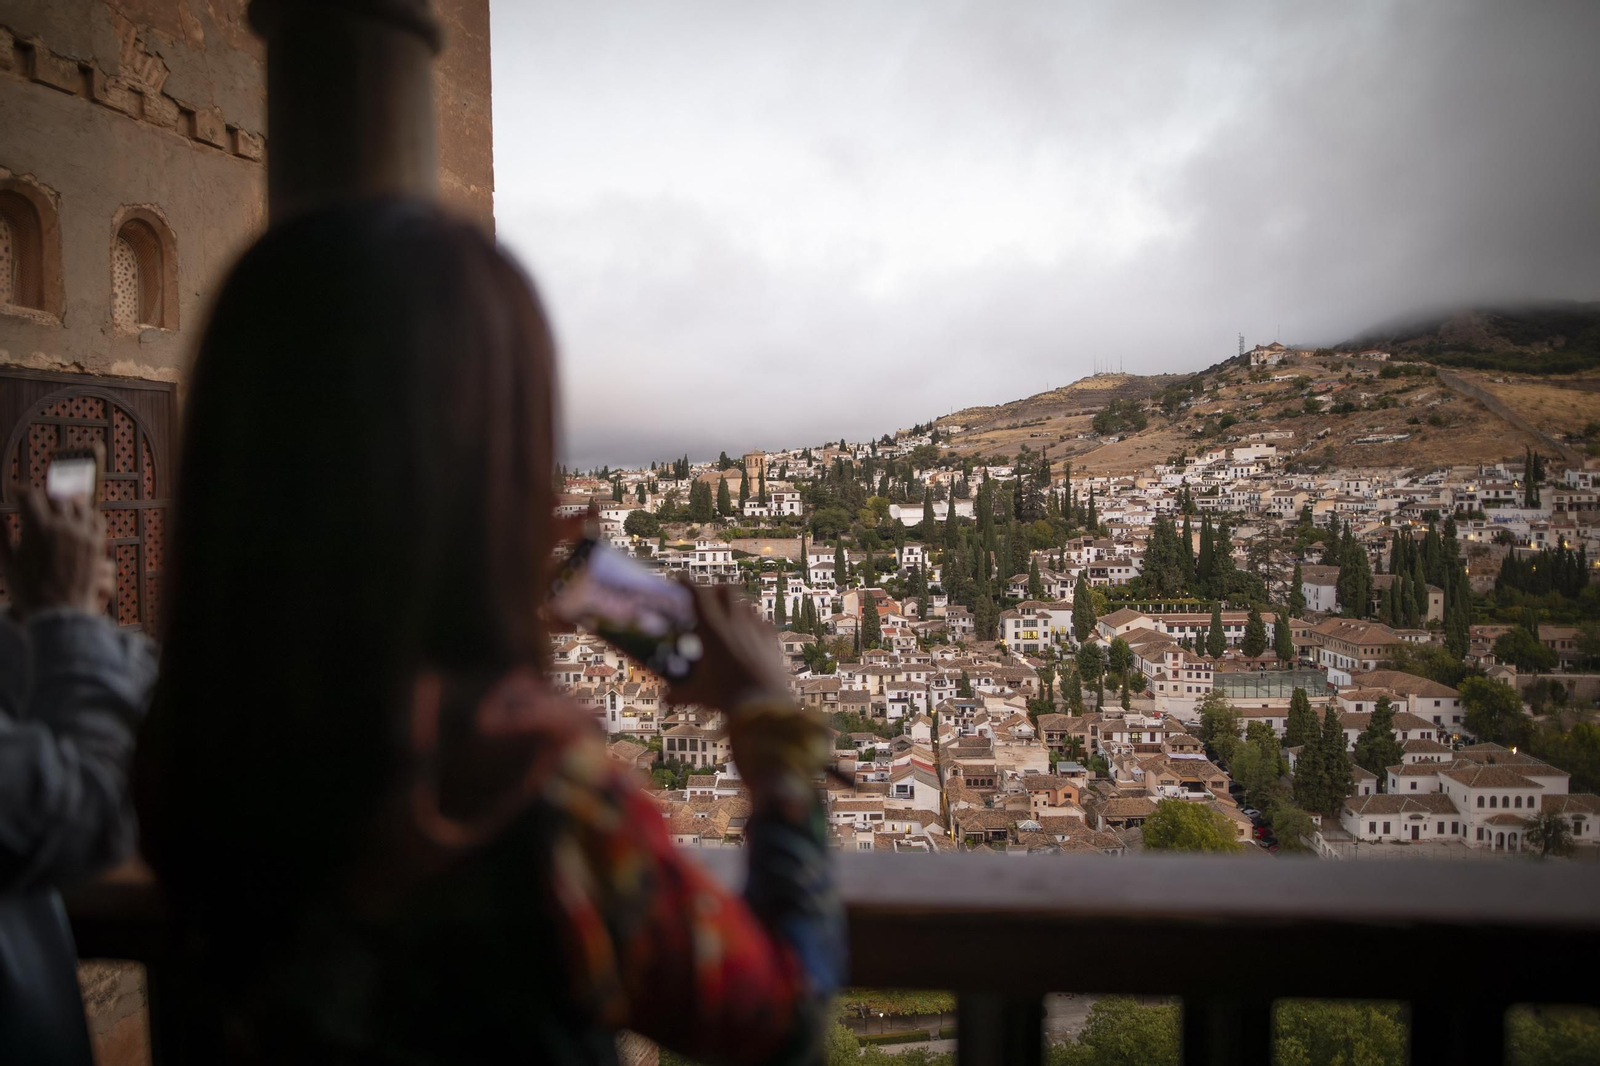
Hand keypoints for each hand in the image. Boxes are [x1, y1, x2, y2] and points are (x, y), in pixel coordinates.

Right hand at [0, 489, 114, 617]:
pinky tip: (77, 517)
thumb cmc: (28, 590)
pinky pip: (95, 518)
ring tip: (56, 506)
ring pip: (78, 504)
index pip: (30, 496)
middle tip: (35, 500)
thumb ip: (0, 538)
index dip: (20, 492)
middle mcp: (62, 526)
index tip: (15, 494)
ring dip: (66, 501)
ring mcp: (83, 534)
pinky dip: (86, 513)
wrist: (59, 611)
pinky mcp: (96, 544)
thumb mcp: (7, 563)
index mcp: (37, 528)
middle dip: (42, 496)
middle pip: (55, 496)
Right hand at [667, 583, 791, 712]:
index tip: (680, 579)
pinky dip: (757, 623)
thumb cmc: (726, 695)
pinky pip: (765, 623)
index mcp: (713, 630)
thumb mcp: (698, 694)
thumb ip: (679, 694)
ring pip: (748, 604)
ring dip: (738, 606)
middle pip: (728, 589)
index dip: (688, 583)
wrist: (763, 703)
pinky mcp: (771, 640)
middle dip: (717, 588)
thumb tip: (665, 699)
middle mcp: (735, 623)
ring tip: (731, 616)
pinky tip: (754, 631)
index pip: (699, 595)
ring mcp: (756, 629)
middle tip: (710, 595)